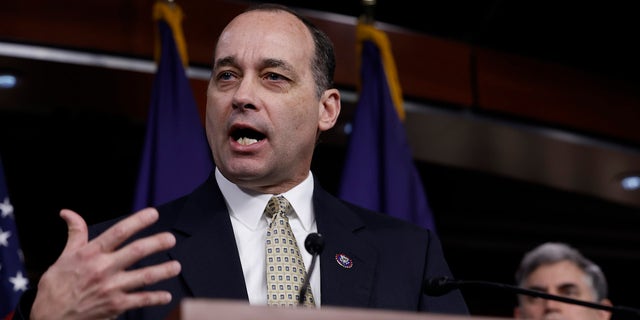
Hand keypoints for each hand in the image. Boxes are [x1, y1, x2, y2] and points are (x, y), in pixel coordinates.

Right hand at [30, 208, 180, 319]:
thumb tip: (68, 212)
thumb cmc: (57, 285)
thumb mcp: (64, 256)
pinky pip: (141, 300)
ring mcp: (111, 288)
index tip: (153, 213)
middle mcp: (103, 269)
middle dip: (157, 243)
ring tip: (176, 266)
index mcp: (91, 254)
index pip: (118, 232)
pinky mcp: (115, 306)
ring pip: (144, 277)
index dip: (138, 221)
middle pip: (136, 252)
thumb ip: (75, 233)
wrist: (50, 317)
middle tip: (171, 239)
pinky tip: (166, 295)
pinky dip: (156, 298)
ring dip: (163, 271)